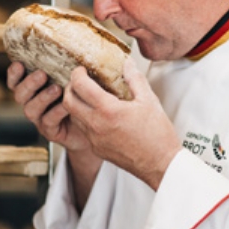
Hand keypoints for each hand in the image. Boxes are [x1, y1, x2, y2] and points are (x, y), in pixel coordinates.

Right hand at [6, 61, 90, 153]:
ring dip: (42, 98)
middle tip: (42, 74)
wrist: (93, 125)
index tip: (19, 64)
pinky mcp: (50, 131)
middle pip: (20, 95)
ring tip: (57, 89)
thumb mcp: (75, 81)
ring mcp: (40, 119)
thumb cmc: (82, 97)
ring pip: (31, 110)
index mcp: (34, 90)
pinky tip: (67, 106)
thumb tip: (70, 54)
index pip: (16, 82)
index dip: (14, 74)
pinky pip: (49, 121)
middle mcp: (32, 104)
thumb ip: (67, 69)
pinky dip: (56, 112)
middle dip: (29, 84)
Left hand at [63, 57, 181, 189]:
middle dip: (70, 88)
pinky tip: (101, 115)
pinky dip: (86, 119)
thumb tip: (127, 63)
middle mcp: (96, 125)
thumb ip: (135, 79)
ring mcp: (95, 140)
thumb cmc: (157, 133)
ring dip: (76, 104)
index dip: (77, 74)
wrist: (161, 164)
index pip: (80, 86)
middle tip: (80, 81)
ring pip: (74, 117)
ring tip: (90, 97)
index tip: (82, 69)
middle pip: (68, 102)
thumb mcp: (149, 100)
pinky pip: (84, 130)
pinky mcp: (97, 149)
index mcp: (108, 110)